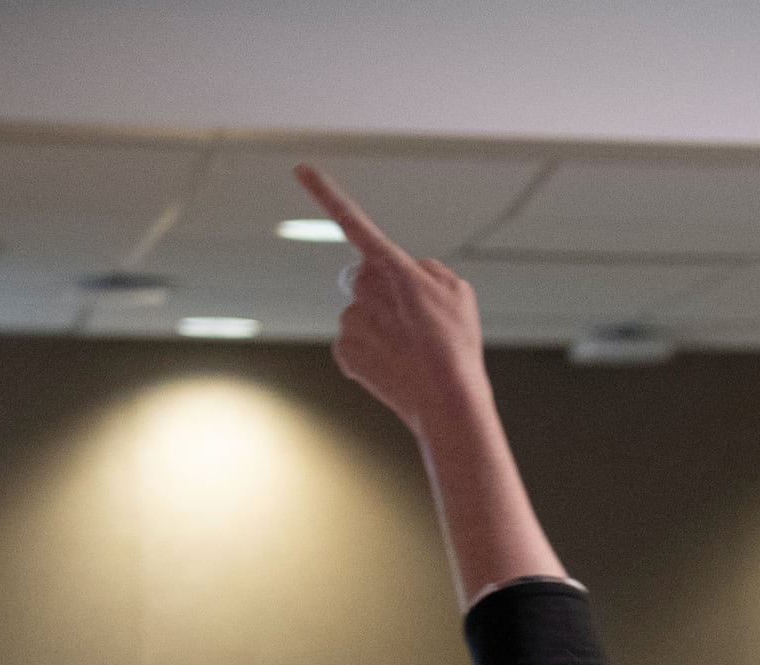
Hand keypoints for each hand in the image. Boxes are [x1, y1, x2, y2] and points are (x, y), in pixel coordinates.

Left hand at [299, 167, 489, 434]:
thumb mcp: (460, 293)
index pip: (352, 221)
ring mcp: (349, 320)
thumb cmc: (457, 345)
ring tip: (416, 351)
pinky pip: (356, 343)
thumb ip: (428, 270)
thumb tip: (406, 273)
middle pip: (367, 280)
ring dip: (385, 328)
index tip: (300, 169)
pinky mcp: (343, 350)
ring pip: (363, 315)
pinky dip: (375, 354)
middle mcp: (362, 287)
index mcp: (391, 266)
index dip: (324, 192)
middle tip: (420, 324)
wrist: (447, 399)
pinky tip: (398, 367)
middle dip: (387, 295)